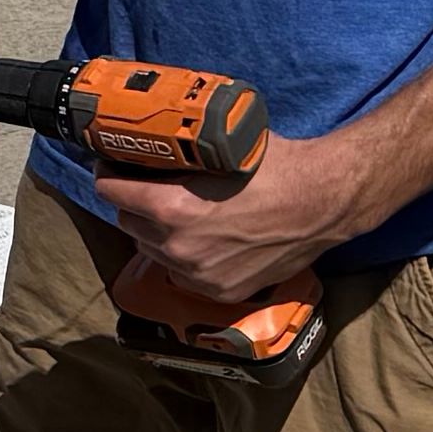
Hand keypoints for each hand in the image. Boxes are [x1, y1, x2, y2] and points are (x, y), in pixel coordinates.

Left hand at [104, 126, 379, 310]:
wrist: (323, 203)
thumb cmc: (276, 167)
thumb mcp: (217, 148)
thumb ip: (178, 154)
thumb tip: (150, 141)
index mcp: (170, 207)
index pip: (110, 191)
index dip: (109, 174)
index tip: (112, 165)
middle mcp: (178, 246)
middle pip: (128, 221)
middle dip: (133, 202)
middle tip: (147, 186)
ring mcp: (198, 273)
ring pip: (153, 249)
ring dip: (155, 231)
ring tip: (175, 213)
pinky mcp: (219, 290)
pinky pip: (182, 272)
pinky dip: (183, 256)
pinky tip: (200, 238)